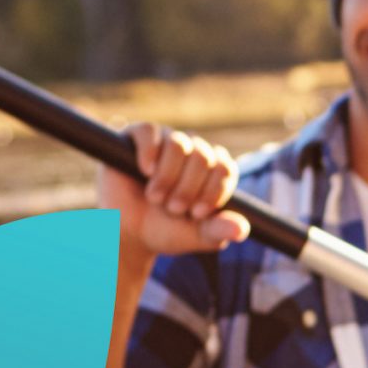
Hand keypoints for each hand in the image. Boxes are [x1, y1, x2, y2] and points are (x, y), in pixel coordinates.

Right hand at [96, 122, 250, 255]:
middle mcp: (193, 151)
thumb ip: (219, 231)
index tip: (197, 213)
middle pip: (203, 156)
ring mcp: (166, 141)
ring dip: (168, 176)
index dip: (214, 191)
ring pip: (179, 143)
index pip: (226, 168)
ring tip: (155, 197)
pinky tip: (145, 171)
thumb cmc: (165, 231)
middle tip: (172, 209)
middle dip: (188, 189)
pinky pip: (149, 131)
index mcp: (213, 170)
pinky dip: (149, 152)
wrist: (126, 233)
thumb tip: (241, 230)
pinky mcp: (137, 137)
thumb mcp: (196, 236)